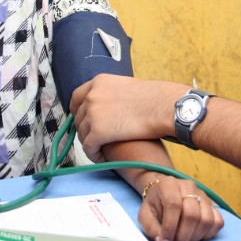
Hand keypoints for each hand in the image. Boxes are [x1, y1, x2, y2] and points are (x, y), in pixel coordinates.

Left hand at [70, 74, 186, 162]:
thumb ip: (113, 94)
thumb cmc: (155, 98)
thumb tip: (111, 106)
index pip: (76, 98)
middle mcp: (91, 96)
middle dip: (85, 129)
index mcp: (98, 82)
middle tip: (95, 139)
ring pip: (82, 134)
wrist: (164, 106)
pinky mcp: (98, 132)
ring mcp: (92, 113)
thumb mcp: (127, 87)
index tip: (83, 120)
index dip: (78, 111)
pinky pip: (89, 148)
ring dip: (91, 143)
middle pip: (78, 117)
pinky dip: (95, 155)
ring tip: (101, 150)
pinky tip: (104, 158)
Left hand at [138, 176, 223, 240]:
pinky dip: (208, 234)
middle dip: (183, 235)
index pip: (174, 205)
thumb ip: (151, 229)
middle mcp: (188, 187)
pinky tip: (196, 235)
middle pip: (192, 214)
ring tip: (185, 239)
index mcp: (169, 185)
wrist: (164, 191)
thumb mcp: (145, 215)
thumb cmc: (154, 204)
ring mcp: (203, 195)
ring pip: (207, 219)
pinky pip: (218, 221)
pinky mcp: (212, 205)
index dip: (170, 227)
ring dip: (195, 236)